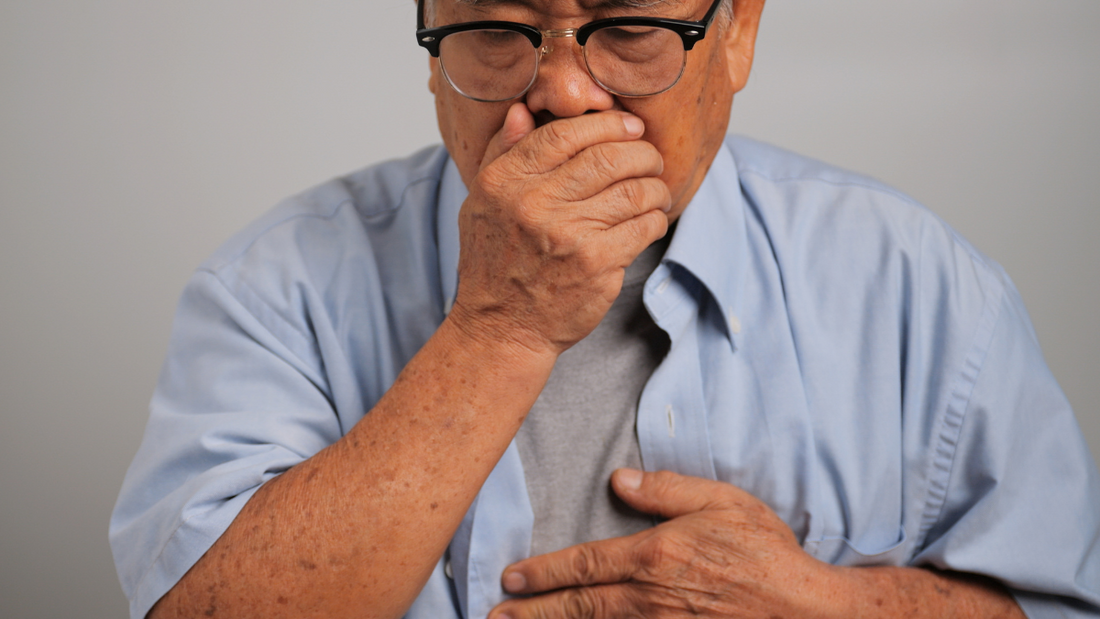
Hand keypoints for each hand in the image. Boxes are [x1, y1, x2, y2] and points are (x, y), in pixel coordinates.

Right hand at [447, 103, 671, 357]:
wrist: (501, 329)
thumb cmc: (493, 263)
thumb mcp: (481, 202)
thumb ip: (504, 153)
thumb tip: (524, 111)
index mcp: (505, 182)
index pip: (564, 134)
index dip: (606, 124)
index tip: (629, 126)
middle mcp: (534, 205)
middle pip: (608, 157)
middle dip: (641, 152)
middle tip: (650, 159)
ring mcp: (568, 235)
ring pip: (634, 190)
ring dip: (655, 187)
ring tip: (656, 191)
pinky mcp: (596, 265)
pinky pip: (643, 226)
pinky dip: (655, 219)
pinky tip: (651, 220)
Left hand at [489, 469, 835, 618]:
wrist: (804, 610)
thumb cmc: (765, 553)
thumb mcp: (721, 503)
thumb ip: (666, 491)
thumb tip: (618, 481)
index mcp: (653, 557)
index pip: (583, 565)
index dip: (542, 573)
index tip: (510, 579)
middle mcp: (648, 598)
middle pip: (577, 606)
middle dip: (530, 613)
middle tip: (494, 617)